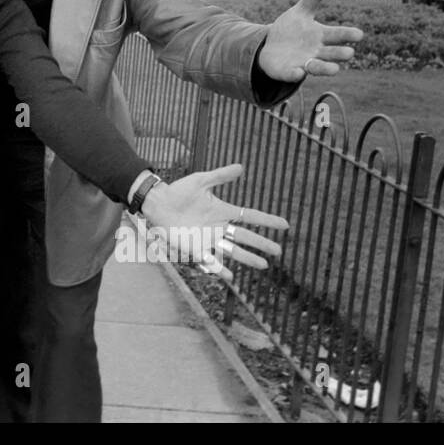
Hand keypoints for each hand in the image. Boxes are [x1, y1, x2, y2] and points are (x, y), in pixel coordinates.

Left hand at [139, 164, 287, 281]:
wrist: (158, 203)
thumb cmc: (178, 191)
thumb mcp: (200, 181)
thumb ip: (220, 176)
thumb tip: (241, 167)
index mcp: (223, 211)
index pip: (250, 216)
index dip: (267, 220)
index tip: (285, 225)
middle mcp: (219, 227)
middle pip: (245, 236)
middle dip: (262, 243)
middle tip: (279, 251)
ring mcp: (208, 239)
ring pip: (233, 251)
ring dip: (248, 258)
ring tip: (264, 265)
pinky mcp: (195, 248)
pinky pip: (210, 260)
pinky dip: (219, 268)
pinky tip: (229, 277)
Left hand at [259, 0, 364, 80]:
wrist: (272, 48)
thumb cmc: (293, 30)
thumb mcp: (300, 12)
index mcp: (322, 35)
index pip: (339, 35)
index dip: (348, 35)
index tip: (359, 34)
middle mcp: (317, 51)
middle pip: (332, 53)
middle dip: (340, 53)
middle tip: (349, 53)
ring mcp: (303, 63)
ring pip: (318, 67)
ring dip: (325, 68)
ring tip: (335, 69)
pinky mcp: (288, 71)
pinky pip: (293, 75)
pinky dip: (295, 74)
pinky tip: (298, 73)